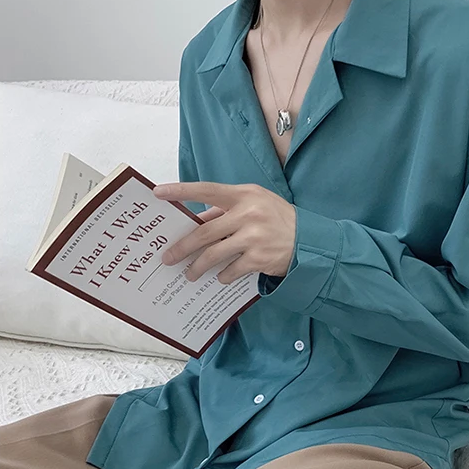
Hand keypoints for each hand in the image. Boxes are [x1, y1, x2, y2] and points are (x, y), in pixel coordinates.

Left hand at [152, 182, 295, 283]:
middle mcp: (248, 214)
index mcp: (244, 195)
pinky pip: (231, 270)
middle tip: (168, 257)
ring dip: (198, 267)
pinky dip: (223, 275)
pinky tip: (221, 277)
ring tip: (189, 274)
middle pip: (204, 232)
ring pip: (214, 254)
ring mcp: (253, 237)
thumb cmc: (279, 220)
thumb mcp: (256, 204)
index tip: (158, 193)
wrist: (311, 242)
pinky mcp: (259, 258)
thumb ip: (227, 210)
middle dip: (182, 247)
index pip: (207, 190)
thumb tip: (198, 221)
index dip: (181, 191)